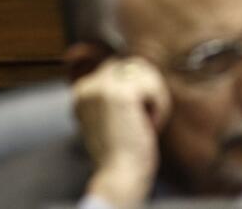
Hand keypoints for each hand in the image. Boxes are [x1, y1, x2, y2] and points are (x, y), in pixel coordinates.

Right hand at [75, 56, 170, 207]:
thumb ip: (111, 96)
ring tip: (147, 122)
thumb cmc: (118, 155)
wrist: (119, 176)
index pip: (114, 67)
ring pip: (142, 70)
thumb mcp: (107, 120)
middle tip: (145, 119)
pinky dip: (160, 106)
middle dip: (145, 87)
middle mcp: (87, 86)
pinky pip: (153, 85)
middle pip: (128, 64)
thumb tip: (133, 71)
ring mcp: (102, 88)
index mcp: (80, 92)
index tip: (135, 117)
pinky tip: (150, 125)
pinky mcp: (121, 94)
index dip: (135, 88)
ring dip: (153, 96)